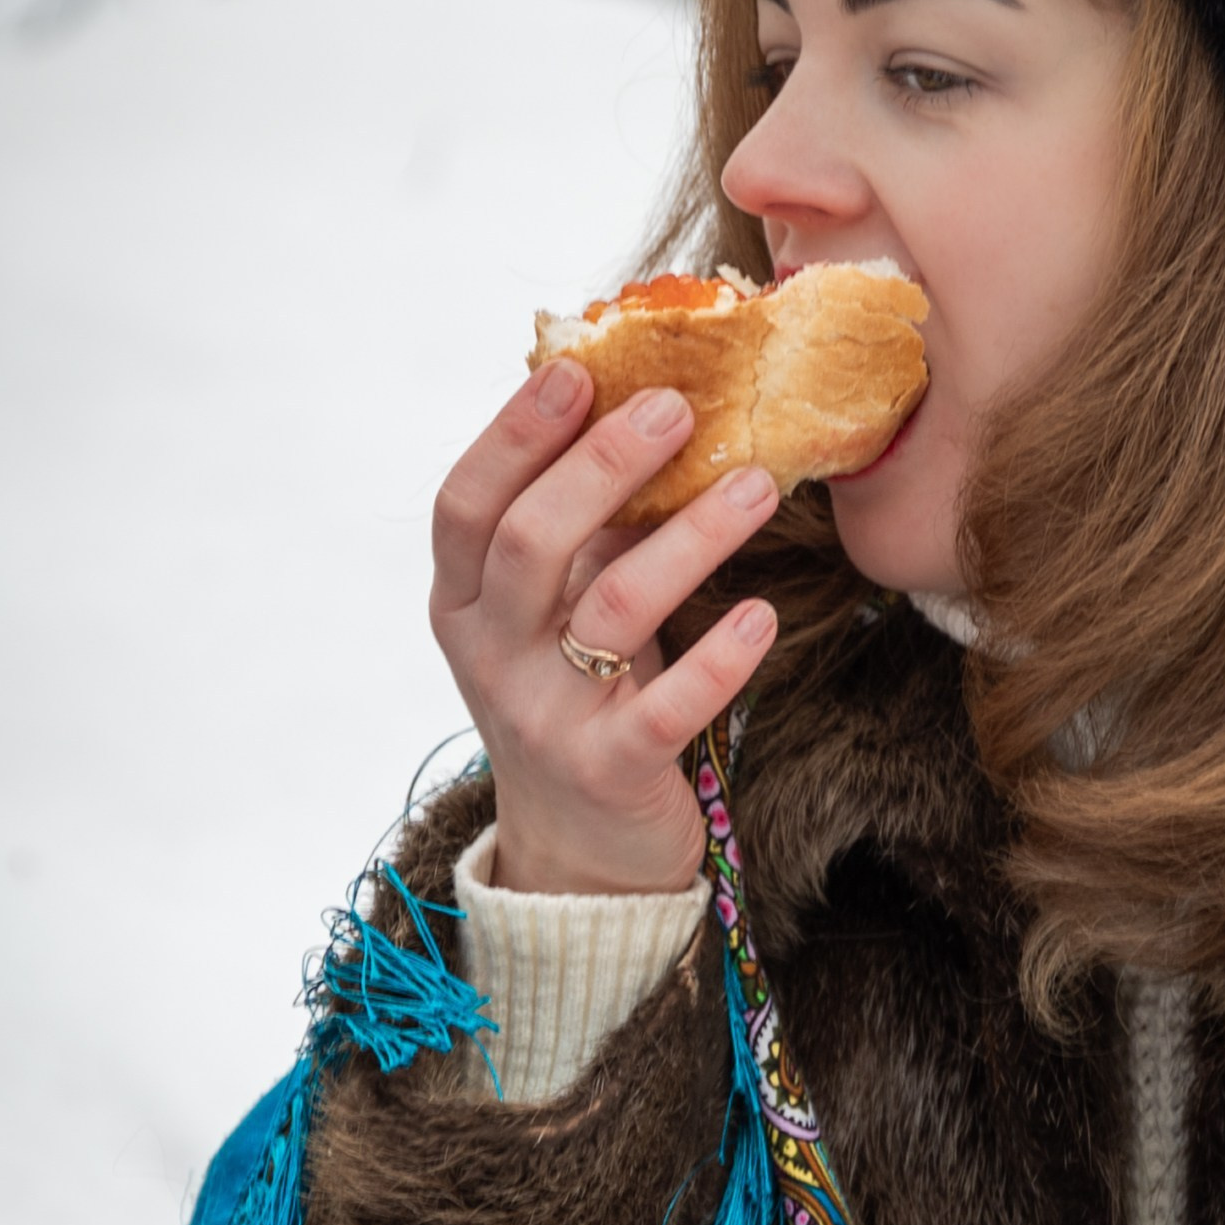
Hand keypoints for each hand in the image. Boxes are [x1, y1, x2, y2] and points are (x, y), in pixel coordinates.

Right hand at [429, 359, 781, 896]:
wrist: (577, 856)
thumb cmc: (575, 700)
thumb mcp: (549, 616)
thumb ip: (574, 529)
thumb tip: (632, 405)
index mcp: (463, 604)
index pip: (466, 505)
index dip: (513, 434)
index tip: (576, 369)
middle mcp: (491, 656)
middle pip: (534, 540)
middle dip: (605, 463)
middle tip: (681, 407)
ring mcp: (546, 717)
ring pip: (613, 609)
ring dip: (691, 538)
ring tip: (758, 486)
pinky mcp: (610, 772)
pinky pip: (667, 707)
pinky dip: (719, 657)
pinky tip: (761, 615)